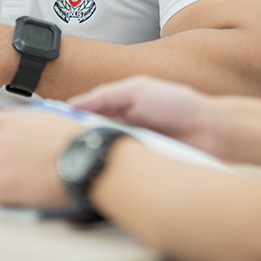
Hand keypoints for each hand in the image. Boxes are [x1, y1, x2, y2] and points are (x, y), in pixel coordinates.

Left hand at [0, 110, 82, 208]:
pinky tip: (30, 192)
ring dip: (3, 181)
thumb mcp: (46, 122)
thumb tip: (19, 141)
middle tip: (14, 173)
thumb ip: (23, 129)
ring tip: (30, 182)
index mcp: (10, 121)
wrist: (84, 159)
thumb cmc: (76, 142)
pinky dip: (9, 198)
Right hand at [70, 76, 220, 155]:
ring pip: (101, 154)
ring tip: (79, 157)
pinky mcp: (139, 167)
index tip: (50, 124)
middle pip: (90, 135)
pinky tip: (100, 170)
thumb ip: (106, 95)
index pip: (84, 113)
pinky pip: (118, 170)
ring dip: (93, 154)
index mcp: (118, 107)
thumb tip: (74, 104)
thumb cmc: (178, 104)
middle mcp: (120, 128)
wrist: (210, 131)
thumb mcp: (138, 90)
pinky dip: (109, 169)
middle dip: (76, 140)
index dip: (68, 119)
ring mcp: (129, 148)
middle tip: (61, 145)